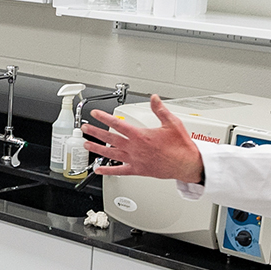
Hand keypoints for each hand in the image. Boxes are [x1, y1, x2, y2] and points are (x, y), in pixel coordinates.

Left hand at [82, 95, 204, 182]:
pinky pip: (119, 171)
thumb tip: (154, 98)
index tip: (95, 114)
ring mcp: (134, 160)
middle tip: (84, 129)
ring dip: (96, 149)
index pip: (118, 124)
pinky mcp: (137, 170)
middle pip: (110, 138)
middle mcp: (134, 148)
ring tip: (85, 145)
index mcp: (141, 136)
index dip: (104, 118)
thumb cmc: (180, 146)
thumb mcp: (171, 123)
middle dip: (95, 133)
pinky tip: (98, 170)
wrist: (186, 164)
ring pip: (110, 154)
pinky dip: (107, 171)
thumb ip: (160, 110)